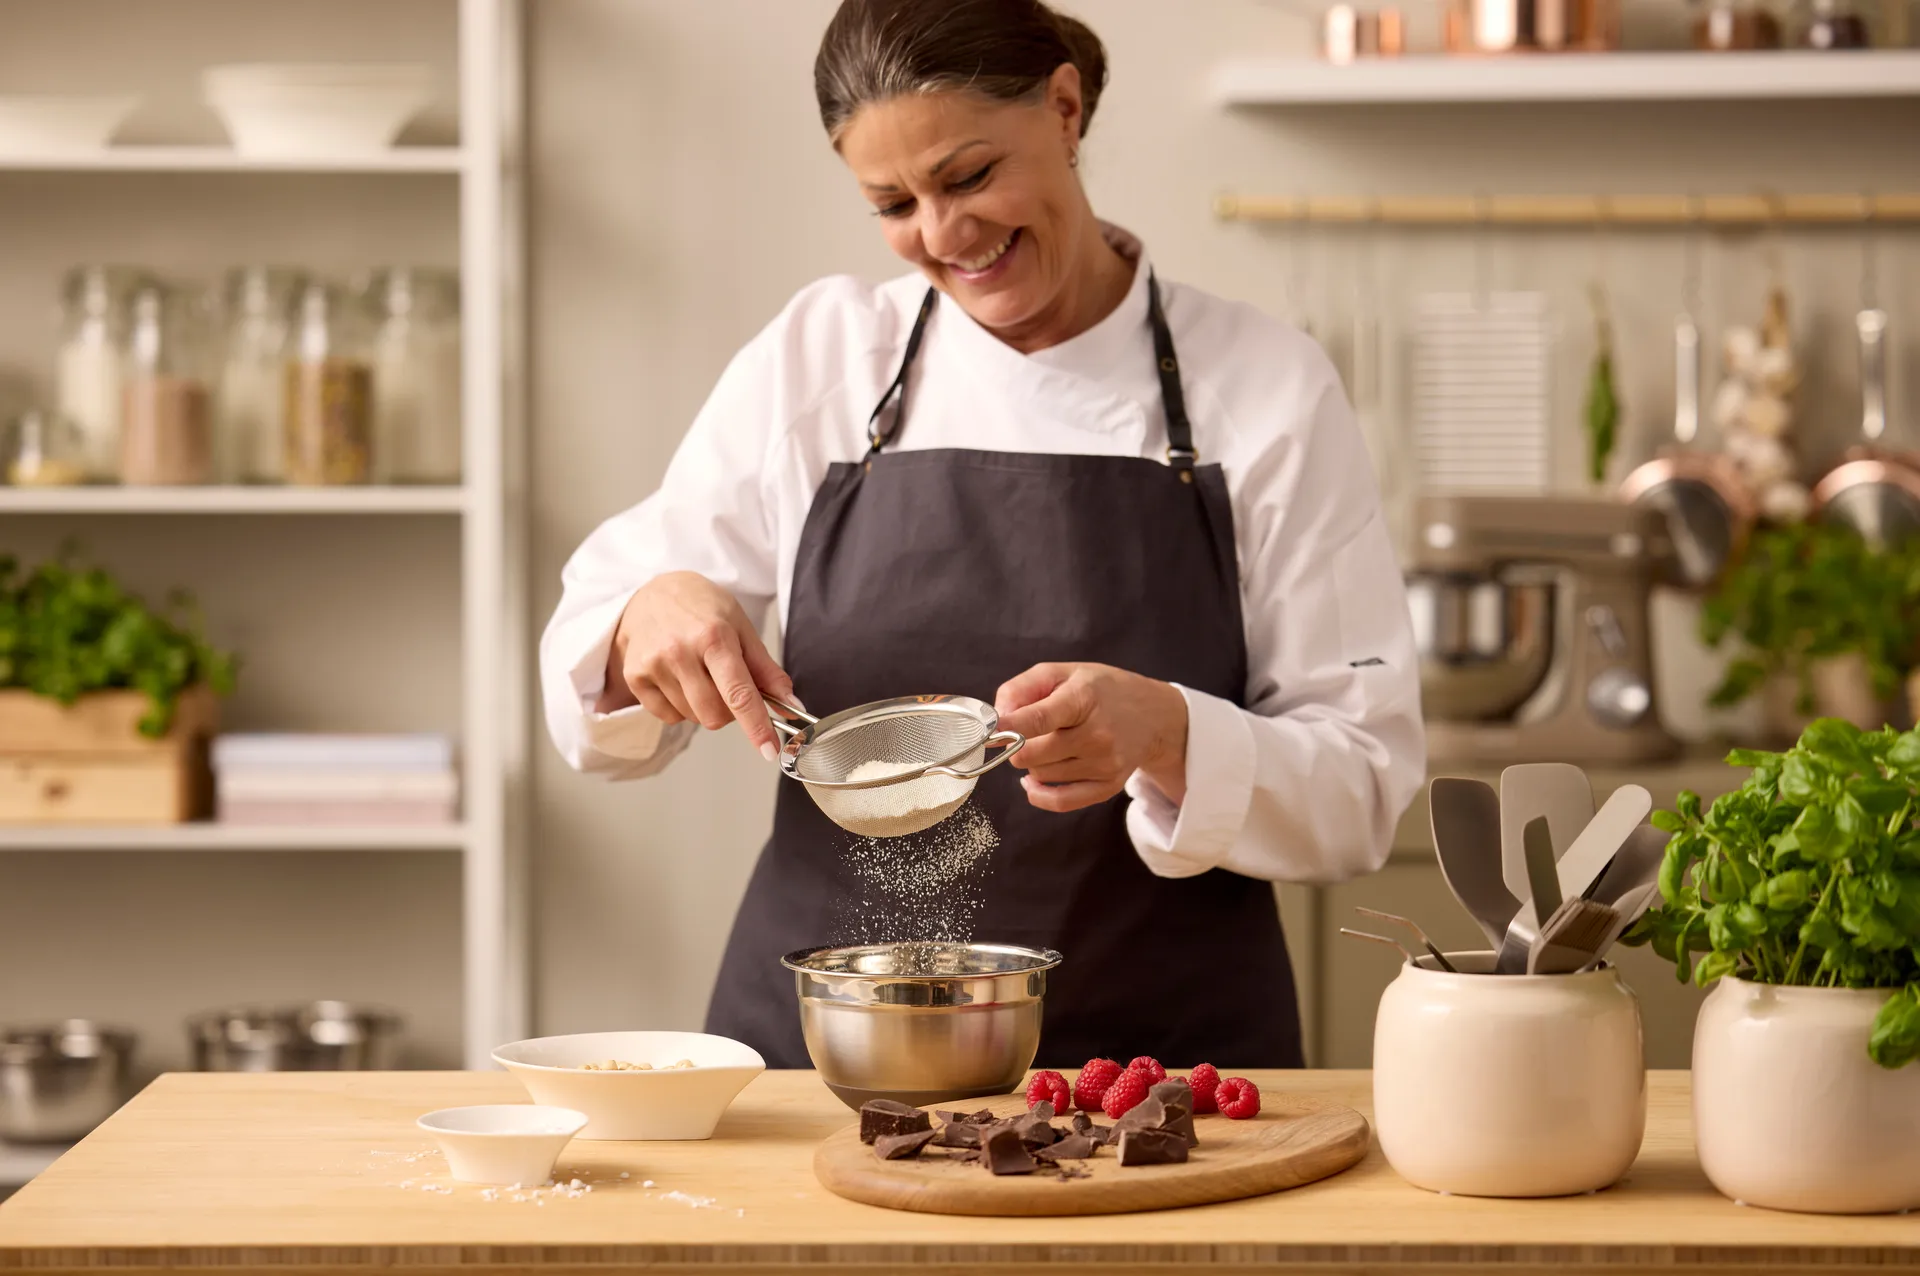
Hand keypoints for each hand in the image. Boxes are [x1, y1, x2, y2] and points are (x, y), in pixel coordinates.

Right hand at [600, 571, 795, 761]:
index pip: (739, 693)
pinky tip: (679, 679)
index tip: (769, 750)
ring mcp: (653, 665)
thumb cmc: (702, 607)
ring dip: (704, 707)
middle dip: (729, 713)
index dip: (757, 726)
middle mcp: (679, 651)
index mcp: (713, 636)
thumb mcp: (741, 627)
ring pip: (692, 717)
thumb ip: (766, 669)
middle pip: (714, 715)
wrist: (653, 591)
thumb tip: (791, 706)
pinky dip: (681, 707)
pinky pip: (668, 716)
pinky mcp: (635, 677)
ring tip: (699, 674)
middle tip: (728, 687)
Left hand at [993, 663, 1188, 812]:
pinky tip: (1034, 779)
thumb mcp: (1063, 672)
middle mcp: (1097, 734)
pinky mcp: (1108, 786)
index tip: (991, 730)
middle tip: (1025, 733)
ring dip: (1034, 763)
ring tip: (1050, 744)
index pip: (1039, 719)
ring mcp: (1104, 763)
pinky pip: (1059, 801)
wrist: (1153, 715)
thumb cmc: (1101, 689)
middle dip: (1017, 745)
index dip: (1008, 726)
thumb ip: (1022, 688)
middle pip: (1031, 754)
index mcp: (1084, 698)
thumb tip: (996, 716)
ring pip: (1041, 775)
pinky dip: (1038, 793)